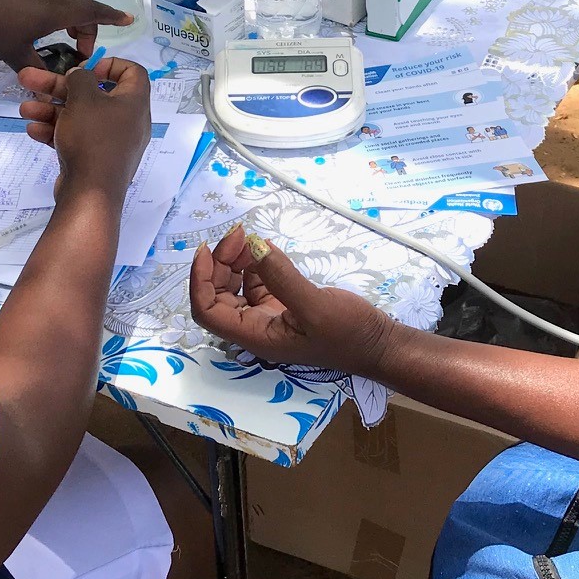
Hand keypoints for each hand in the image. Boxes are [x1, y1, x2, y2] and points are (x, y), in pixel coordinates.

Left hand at [0, 0, 131, 67]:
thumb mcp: (15, 55)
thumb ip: (35, 68)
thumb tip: (46, 86)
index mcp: (55, 10)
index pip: (93, 12)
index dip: (112, 17)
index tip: (128, 19)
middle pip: (81, 6)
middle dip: (88, 26)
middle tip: (81, 50)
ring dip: (71, 16)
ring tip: (64, 36)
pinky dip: (55, 8)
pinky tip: (39, 23)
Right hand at [17, 56, 151, 193]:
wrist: (90, 193)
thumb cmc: (92, 138)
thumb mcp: (84, 98)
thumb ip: (80, 79)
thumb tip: (81, 75)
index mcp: (134, 102)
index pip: (132, 72)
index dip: (110, 64)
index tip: (87, 68)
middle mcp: (125, 121)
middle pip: (91, 94)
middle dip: (58, 87)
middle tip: (28, 78)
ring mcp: (109, 142)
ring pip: (78, 117)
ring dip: (50, 109)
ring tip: (24, 108)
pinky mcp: (94, 159)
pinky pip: (76, 138)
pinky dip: (56, 132)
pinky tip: (33, 130)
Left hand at [188, 225, 397, 374]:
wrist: (379, 344)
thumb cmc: (348, 333)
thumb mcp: (315, 305)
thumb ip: (282, 277)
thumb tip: (255, 246)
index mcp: (255, 336)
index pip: (208, 311)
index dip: (200, 281)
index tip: (208, 249)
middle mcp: (256, 328)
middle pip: (218, 295)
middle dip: (220, 263)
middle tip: (240, 234)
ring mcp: (269, 317)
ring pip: (235, 287)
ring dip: (236, 261)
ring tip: (252, 238)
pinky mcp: (284, 306)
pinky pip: (257, 283)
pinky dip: (255, 264)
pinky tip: (267, 250)